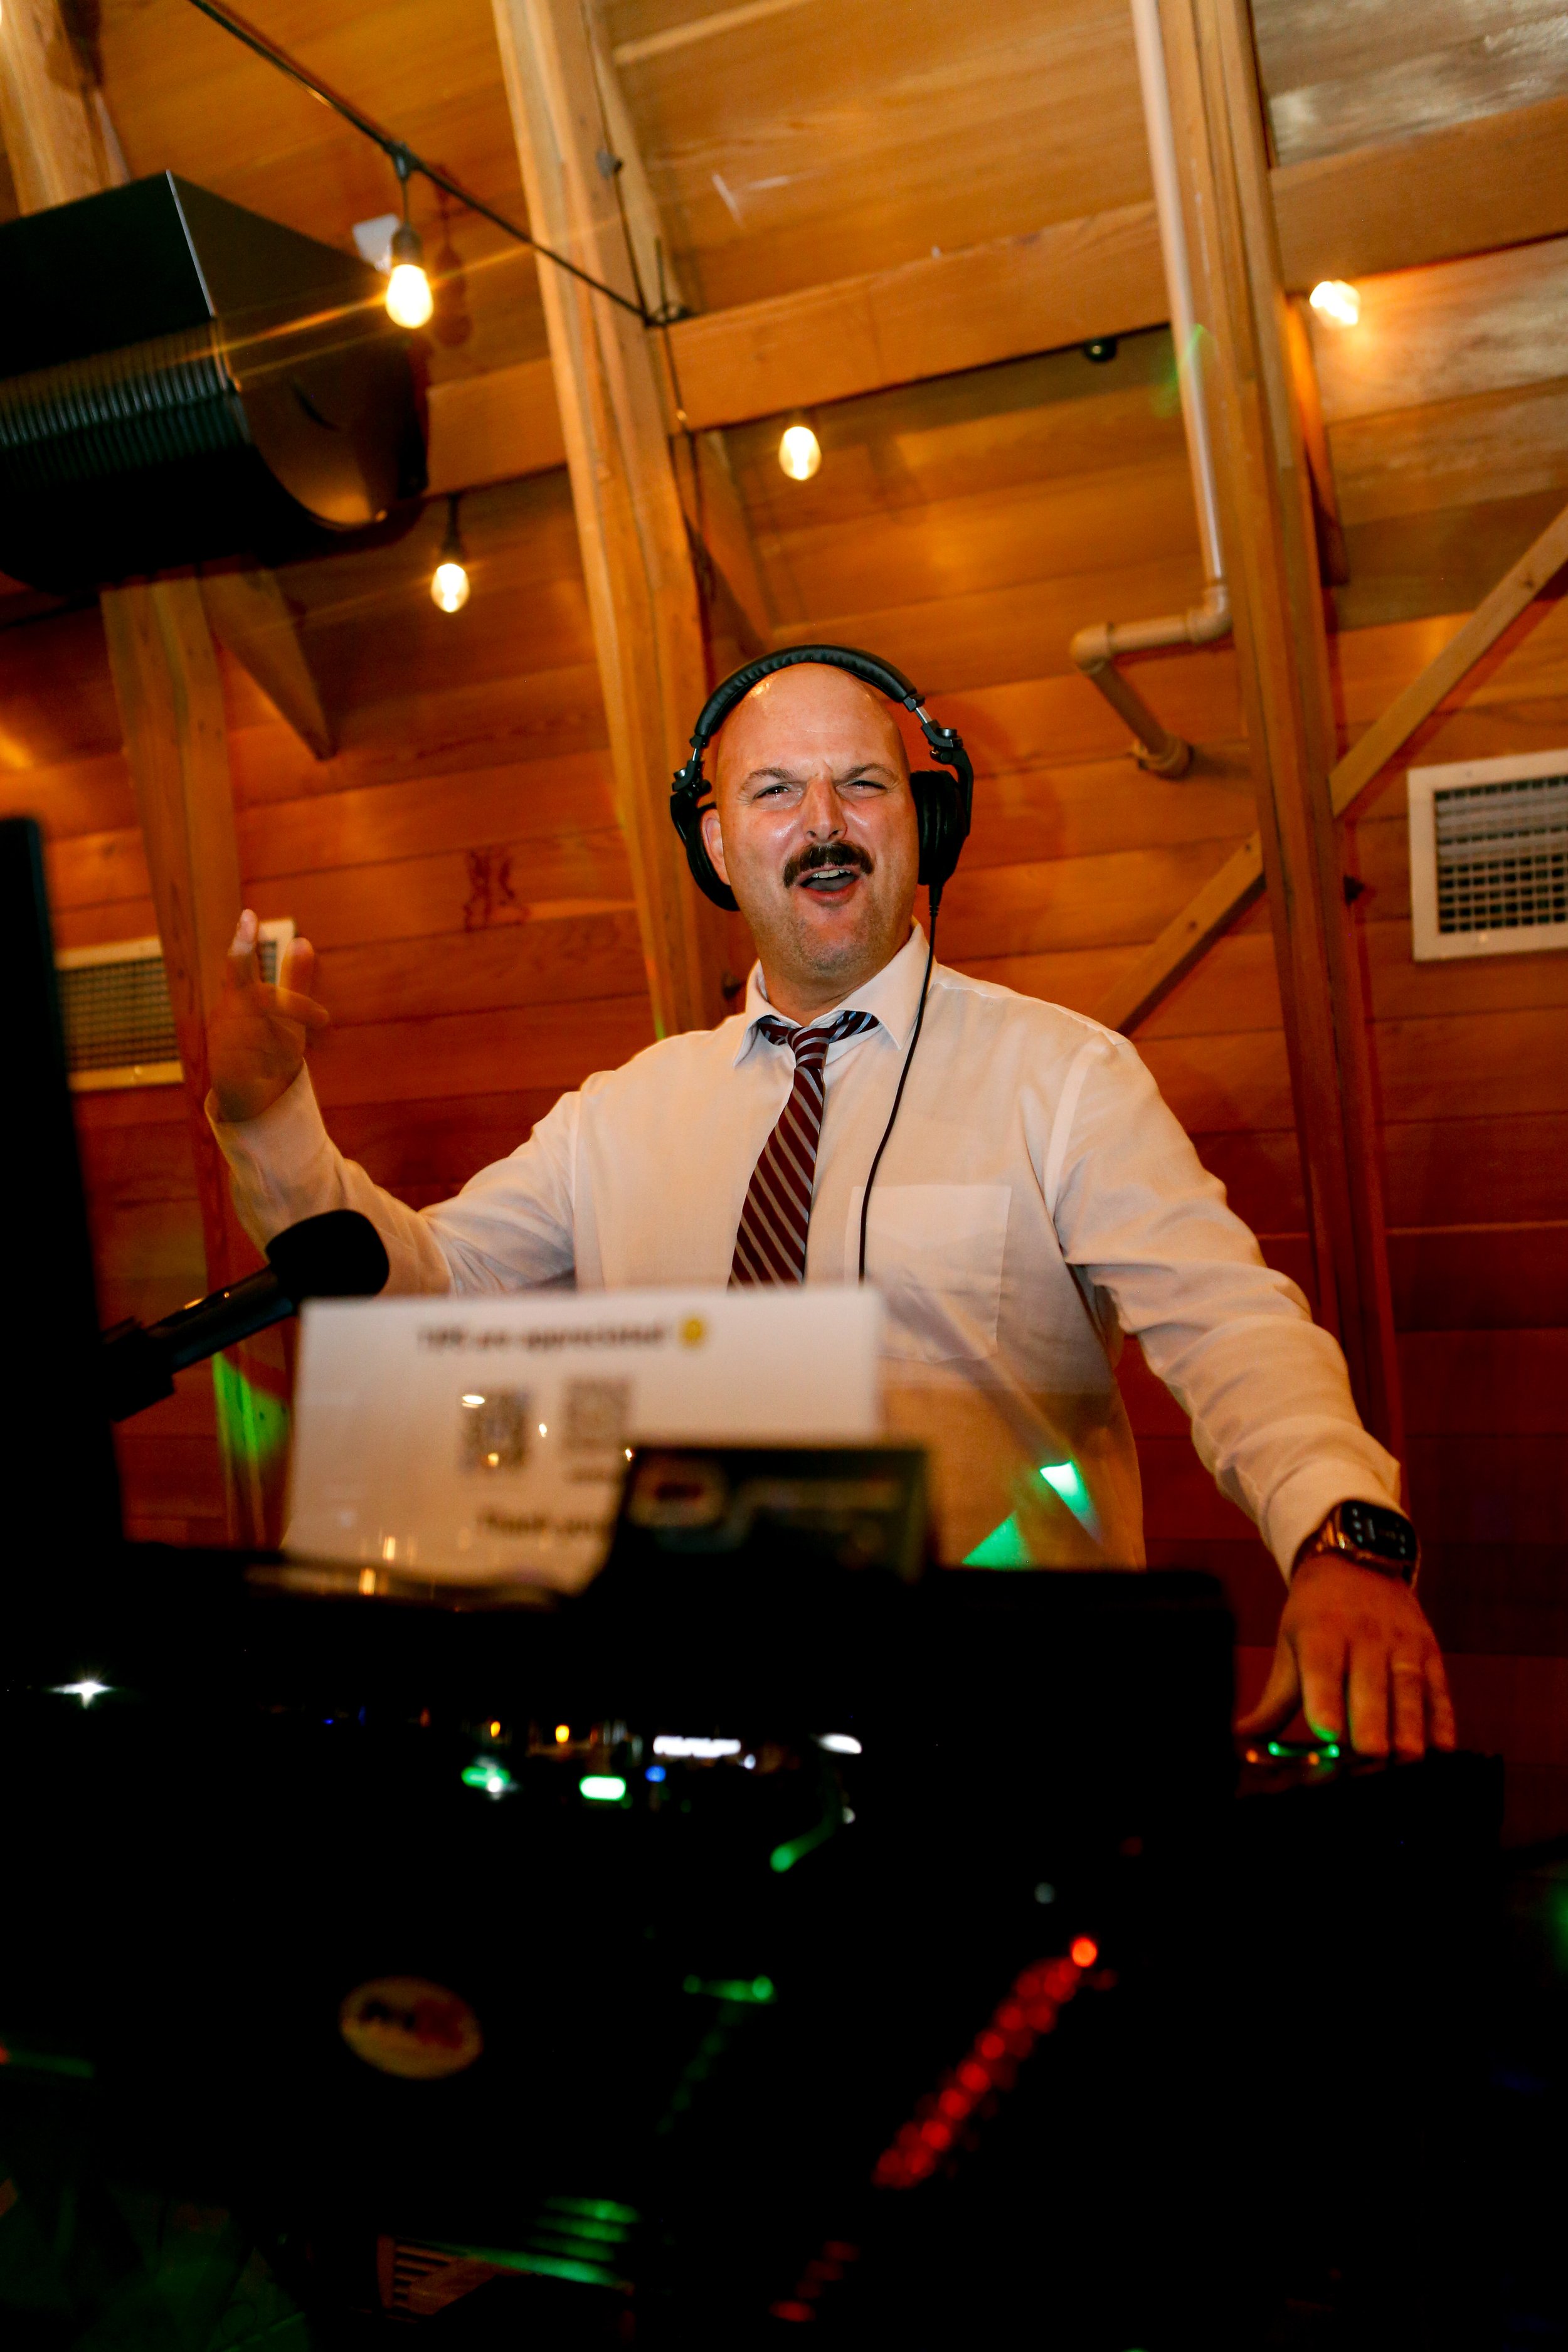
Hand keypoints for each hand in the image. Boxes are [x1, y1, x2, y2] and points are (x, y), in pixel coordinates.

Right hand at [207, 909, 328, 1123]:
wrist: (249, 1094)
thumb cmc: (268, 1044)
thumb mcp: (289, 1012)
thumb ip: (294, 979)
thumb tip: (303, 940)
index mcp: (239, 995)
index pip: (239, 964)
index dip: (244, 942)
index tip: (249, 915)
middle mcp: (226, 1014)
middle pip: (262, 999)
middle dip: (295, 1008)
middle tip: (323, 1018)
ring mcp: (222, 1041)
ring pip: (265, 1033)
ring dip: (288, 1044)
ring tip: (293, 1055)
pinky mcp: (224, 1071)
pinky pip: (257, 1064)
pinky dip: (274, 1067)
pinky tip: (276, 1072)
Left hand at [1237, 1553, 1455, 1760]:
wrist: (1357, 1563)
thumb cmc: (1317, 1616)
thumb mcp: (1290, 1645)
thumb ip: (1273, 1701)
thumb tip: (1240, 1740)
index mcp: (1321, 1632)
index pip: (1323, 1668)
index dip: (1326, 1699)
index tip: (1327, 1731)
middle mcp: (1364, 1636)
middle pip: (1370, 1685)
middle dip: (1372, 1723)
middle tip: (1370, 1759)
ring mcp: (1402, 1643)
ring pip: (1408, 1688)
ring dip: (1410, 1727)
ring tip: (1406, 1760)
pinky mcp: (1431, 1652)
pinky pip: (1439, 1688)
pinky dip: (1441, 1719)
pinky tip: (1440, 1748)